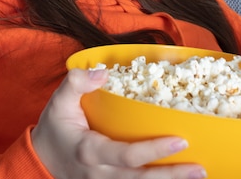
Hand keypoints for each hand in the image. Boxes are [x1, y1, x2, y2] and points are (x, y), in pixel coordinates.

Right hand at [31, 68, 206, 178]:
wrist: (40, 159)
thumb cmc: (55, 128)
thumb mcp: (58, 101)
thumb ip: (76, 83)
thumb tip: (103, 72)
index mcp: (89, 151)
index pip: (127, 155)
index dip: (154, 151)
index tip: (181, 140)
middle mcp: (100, 174)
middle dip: (172, 176)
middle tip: (199, 168)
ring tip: (197, 175)